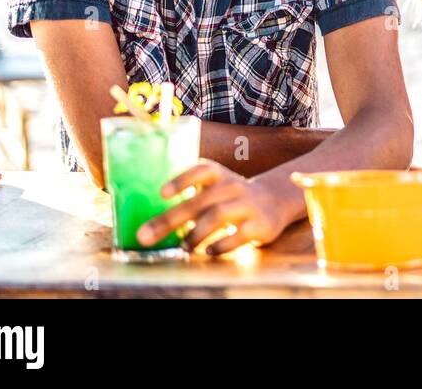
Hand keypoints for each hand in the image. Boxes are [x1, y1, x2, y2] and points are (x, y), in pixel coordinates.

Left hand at [136, 160, 290, 255]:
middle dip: (170, 220)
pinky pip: (239, 236)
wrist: (276, 200)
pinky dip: (221, 245)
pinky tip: (209, 251)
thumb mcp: (216, 189)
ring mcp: (248, 205)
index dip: (182, 180)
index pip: (201, 170)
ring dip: (195, 234)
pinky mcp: (261, 225)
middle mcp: (234, 187)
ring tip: (183, 246)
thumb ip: (192, 199)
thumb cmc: (232, 198)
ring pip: (218, 216)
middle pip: (200, 201)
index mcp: (220, 175)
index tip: (162, 194)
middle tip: (146, 236)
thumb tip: (153, 223)